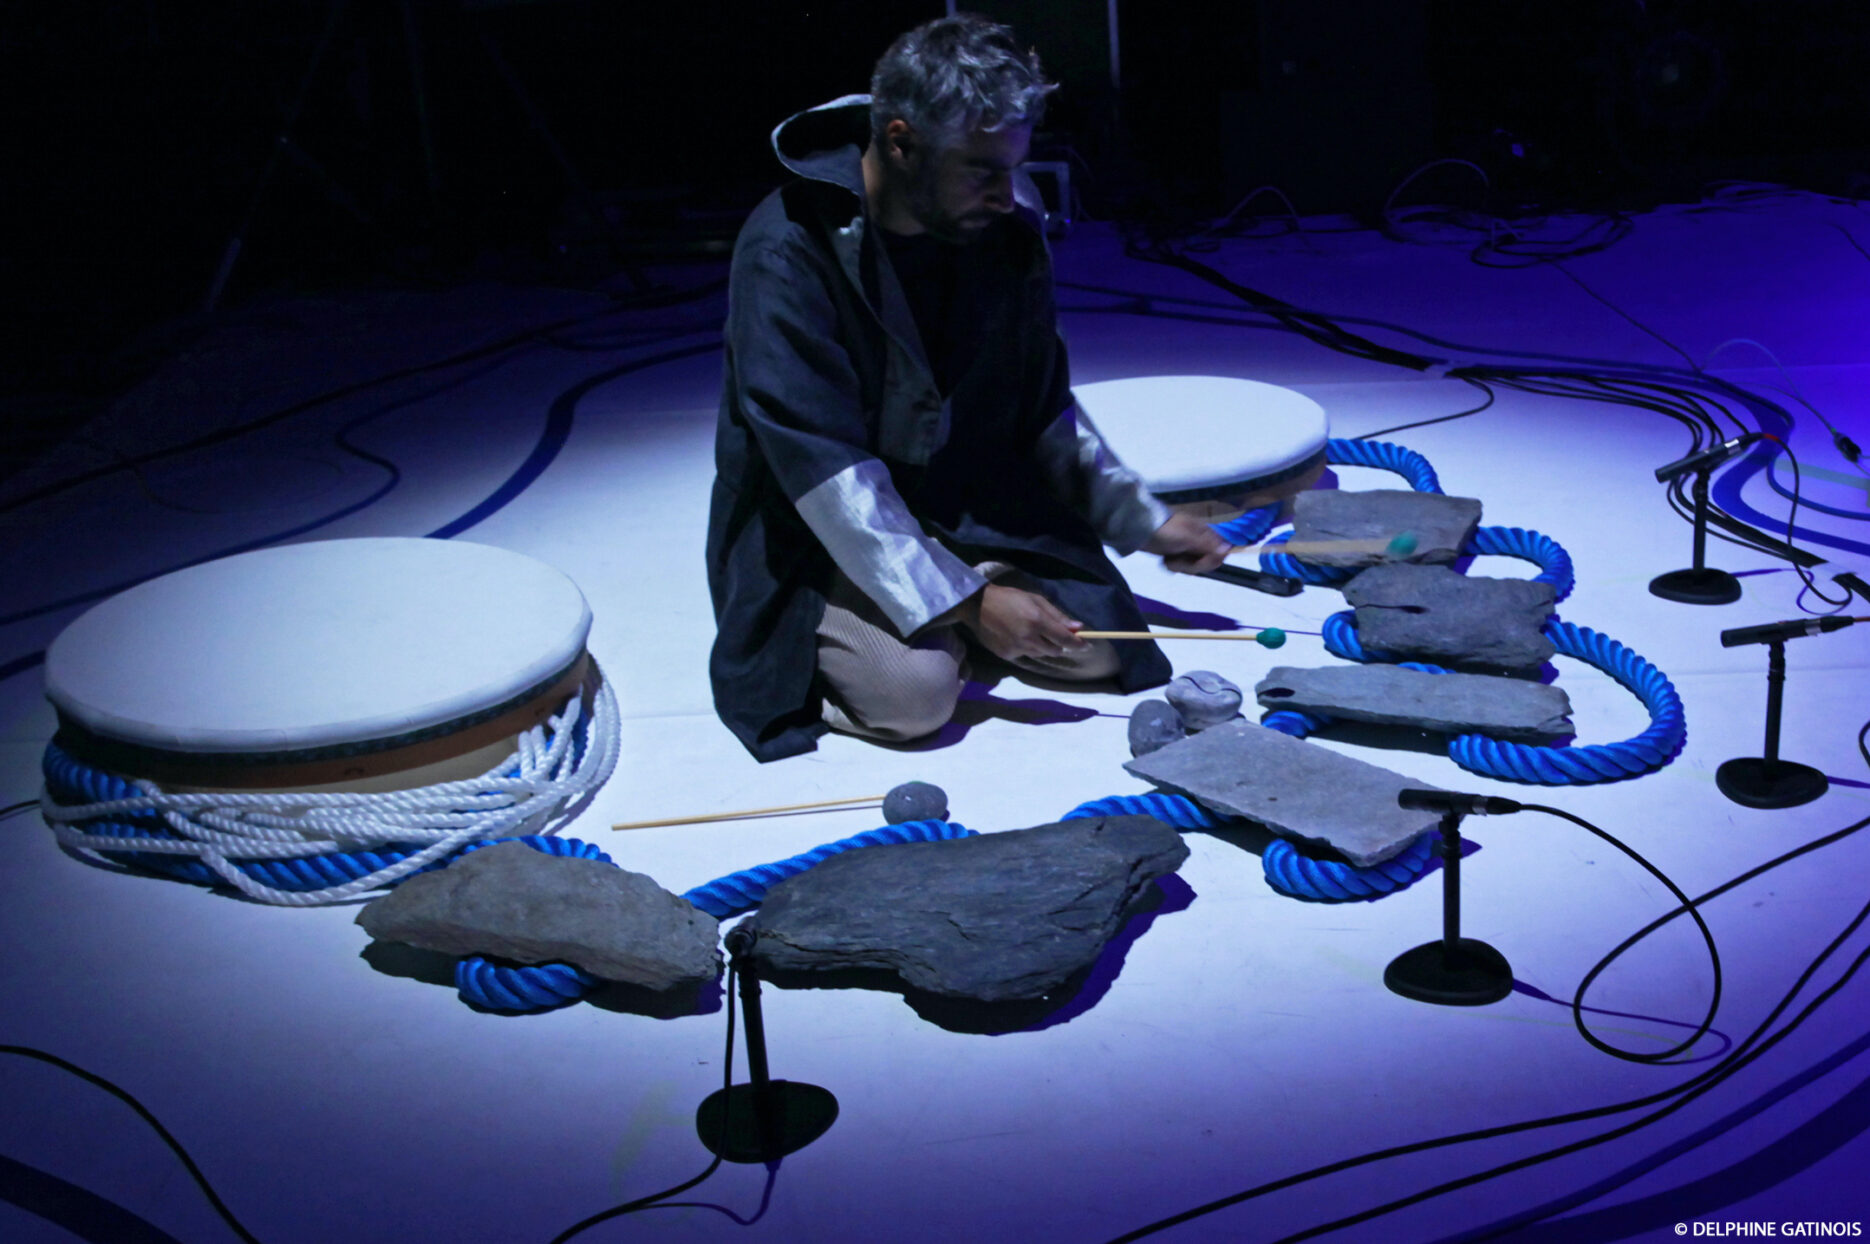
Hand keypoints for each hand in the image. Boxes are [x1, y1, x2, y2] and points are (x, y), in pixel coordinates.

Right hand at [959, 583, 1088, 661]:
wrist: (978, 606)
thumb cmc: (1009, 598)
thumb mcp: (1035, 600)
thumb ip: (1057, 615)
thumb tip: (1077, 628)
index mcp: (1037, 621)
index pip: (1065, 639)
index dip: (1079, 644)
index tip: (1088, 645)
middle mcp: (1028, 638)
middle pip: (1055, 651)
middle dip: (1059, 644)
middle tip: (1053, 634)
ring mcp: (1017, 649)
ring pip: (1041, 654)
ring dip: (1043, 646)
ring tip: (1031, 632)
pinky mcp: (1007, 655)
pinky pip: (1025, 655)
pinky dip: (1027, 648)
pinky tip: (1017, 636)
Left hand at [1143, 512, 1232, 573]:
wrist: (1139, 530)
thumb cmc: (1165, 531)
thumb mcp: (1186, 538)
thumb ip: (1207, 545)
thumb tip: (1228, 549)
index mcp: (1205, 534)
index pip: (1220, 553)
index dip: (1211, 561)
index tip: (1199, 560)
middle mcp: (1200, 542)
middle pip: (1208, 563)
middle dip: (1192, 565)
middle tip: (1177, 559)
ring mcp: (1188, 549)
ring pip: (1195, 567)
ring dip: (1181, 566)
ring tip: (1168, 559)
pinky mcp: (1178, 555)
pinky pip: (1183, 567)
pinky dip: (1174, 566)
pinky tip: (1165, 561)